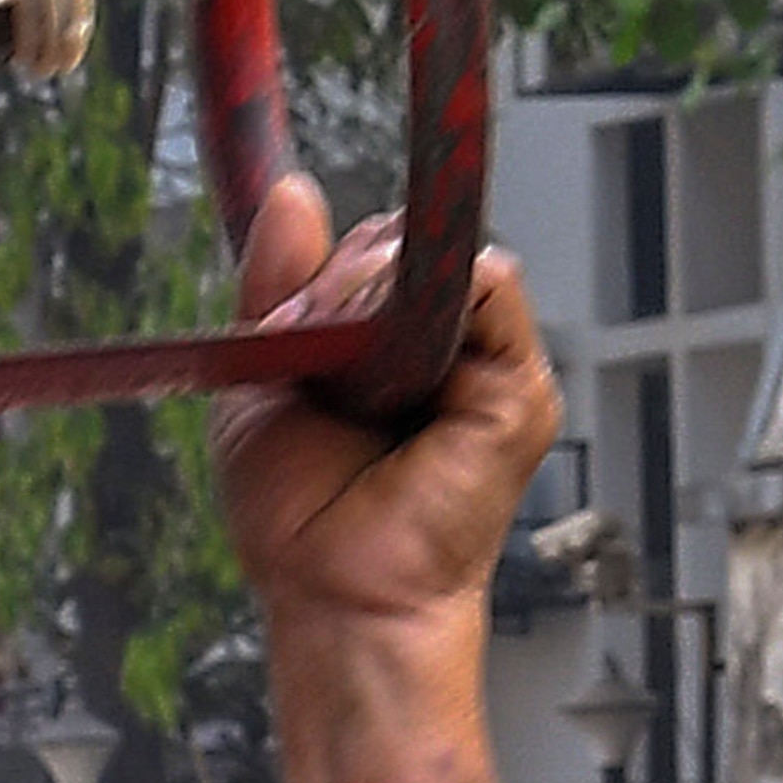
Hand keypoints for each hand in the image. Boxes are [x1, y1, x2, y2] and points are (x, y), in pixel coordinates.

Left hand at [214, 176, 561, 782]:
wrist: (335, 593)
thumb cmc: (301, 515)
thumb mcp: (264, 378)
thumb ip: (275, 284)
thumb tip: (297, 190)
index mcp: (390, 346)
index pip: (370, 252)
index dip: (324, 264)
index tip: (284, 309)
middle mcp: (446, 348)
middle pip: (397, 242)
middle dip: (334, 279)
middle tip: (301, 342)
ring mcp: (487, 364)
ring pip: (436, 254)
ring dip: (366, 291)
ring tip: (336, 370)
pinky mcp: (518, 387)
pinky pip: (487, 279)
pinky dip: (425, 299)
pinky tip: (382, 362)